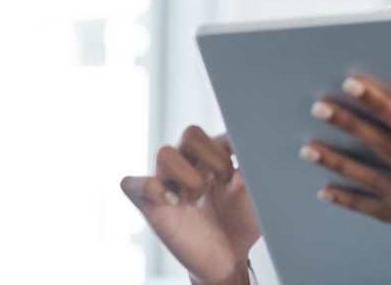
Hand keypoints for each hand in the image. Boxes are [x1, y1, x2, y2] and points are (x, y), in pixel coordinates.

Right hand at [121, 126, 259, 284]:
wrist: (229, 259)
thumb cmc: (242, 223)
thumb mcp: (257, 194)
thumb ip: (254, 168)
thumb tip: (252, 146)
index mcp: (214, 155)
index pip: (219, 132)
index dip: (232, 148)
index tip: (244, 173)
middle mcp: (189, 163)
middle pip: (191, 133)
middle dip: (213, 158)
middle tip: (226, 185)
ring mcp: (168, 182)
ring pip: (165, 153)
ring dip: (188, 176)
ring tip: (200, 199)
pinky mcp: (151, 204)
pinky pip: (133, 183)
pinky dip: (152, 187)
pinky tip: (173, 201)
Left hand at [302, 77, 390, 284]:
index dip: (382, 105)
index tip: (358, 87)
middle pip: (387, 153)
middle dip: (352, 127)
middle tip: (324, 109)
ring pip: (376, 184)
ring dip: (341, 164)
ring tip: (312, 149)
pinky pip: (383, 215)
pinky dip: (354, 202)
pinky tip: (331, 191)